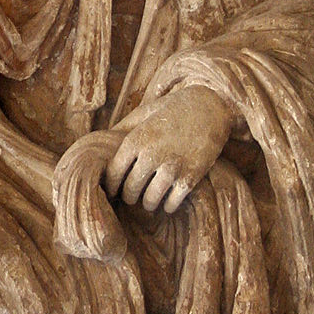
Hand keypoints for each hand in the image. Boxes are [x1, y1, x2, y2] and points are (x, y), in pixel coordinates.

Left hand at [104, 84, 233, 214]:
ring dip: (148, 203)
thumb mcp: (144, 113)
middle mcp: (151, 155)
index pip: (113, 174)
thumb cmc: (173, 109)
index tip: (114, 190)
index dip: (111, 186)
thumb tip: (102, 147)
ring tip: (149, 200)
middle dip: (129, 196)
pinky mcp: (191, 177)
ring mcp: (171, 167)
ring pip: (150, 200)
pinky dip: (168, 206)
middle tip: (132, 197)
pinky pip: (171, 203)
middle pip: (130, 190)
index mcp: (136, 139)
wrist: (211, 106)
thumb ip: (123, 130)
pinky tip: (168, 201)